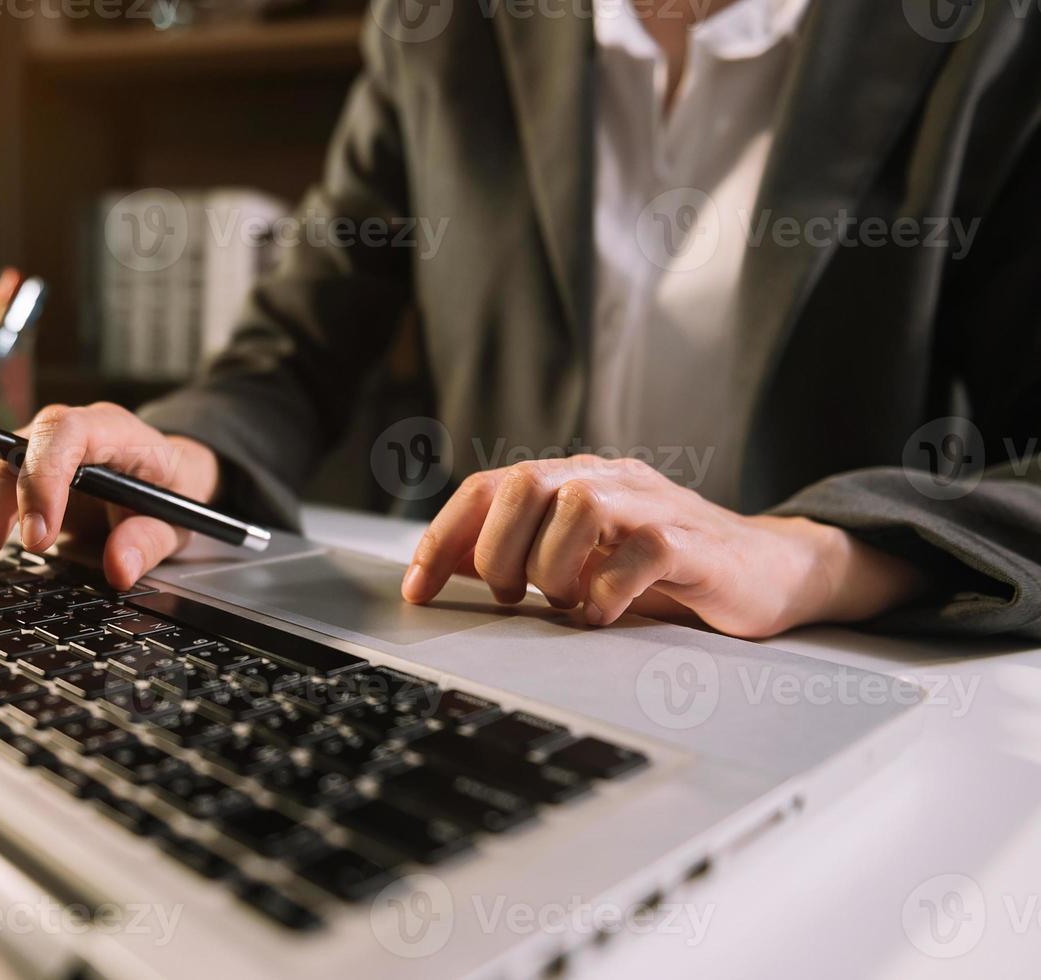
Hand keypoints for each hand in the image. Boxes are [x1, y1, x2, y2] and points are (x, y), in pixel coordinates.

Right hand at [0, 402, 220, 611]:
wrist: (158, 467)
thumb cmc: (166, 485)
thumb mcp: (179, 515)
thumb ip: (150, 539)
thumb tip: (119, 567)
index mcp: (106, 430)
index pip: (63, 435)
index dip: (42, 482)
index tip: (37, 542)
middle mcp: (53, 432)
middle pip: (0, 467)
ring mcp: (20, 448)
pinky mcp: (0, 468)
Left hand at [400, 456, 925, 638]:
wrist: (770, 572)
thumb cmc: (669, 569)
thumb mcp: (584, 559)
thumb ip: (523, 555)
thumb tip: (451, 566)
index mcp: (575, 481)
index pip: (491, 487)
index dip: (445, 537)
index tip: (417, 588)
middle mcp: (609, 481)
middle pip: (525, 484)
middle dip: (499, 550)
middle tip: (510, 596)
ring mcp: (652, 507)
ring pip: (577, 507)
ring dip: (552, 566)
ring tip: (564, 602)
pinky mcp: (692, 544)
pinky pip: (638, 552)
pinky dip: (606, 591)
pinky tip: (602, 615)